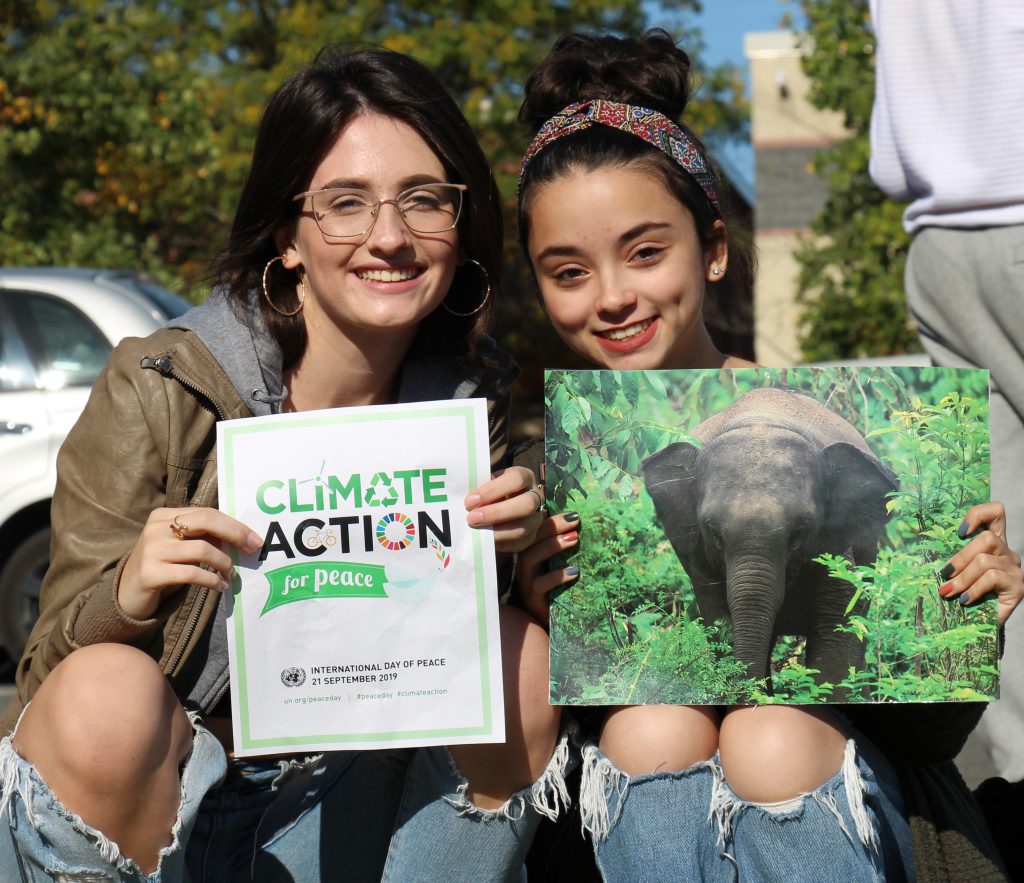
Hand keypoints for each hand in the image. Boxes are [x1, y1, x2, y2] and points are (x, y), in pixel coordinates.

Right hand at [118, 507, 263, 620]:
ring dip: (224, 564)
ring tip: (231, 575)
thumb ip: (203, 537)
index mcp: (164, 515)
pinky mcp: (150, 573)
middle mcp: (156, 528)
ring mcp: (151, 550)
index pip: (207, 513)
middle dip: (234, 534)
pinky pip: (192, 574)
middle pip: (205, 522)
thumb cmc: (162, 565)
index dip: (234, 525)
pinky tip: (219, 586)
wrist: (127, 592)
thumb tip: (242, 538)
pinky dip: (212, 581)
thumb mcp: (180, 546)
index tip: (254, 539)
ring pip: (202, 550)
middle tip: (251, 550)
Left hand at [464, 466, 543, 552]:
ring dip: (496, 532)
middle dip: (497, 513)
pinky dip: (499, 543)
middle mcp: (535, 497)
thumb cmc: (488, 490)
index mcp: (525, 477)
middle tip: (471, 518)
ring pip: (523, 528)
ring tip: (475, 531)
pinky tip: (483, 540)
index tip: (470, 500)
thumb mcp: (486, 481)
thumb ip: (479, 485)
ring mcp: (535, 518)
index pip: (516, 479)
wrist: (498, 504)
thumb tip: (464, 494)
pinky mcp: (530, 537)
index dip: (493, 490)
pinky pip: (518, 544)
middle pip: (526, 505)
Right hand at [516, 512, 580, 624]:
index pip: (534, 530)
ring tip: (574, 539)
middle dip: (552, 527)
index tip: (572, 513)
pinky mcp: (531, 598)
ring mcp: (525, 581)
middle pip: (530, 539)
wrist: (548, 618)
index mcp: (529, 552)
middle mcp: (523, 564)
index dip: (551, 519)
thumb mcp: (558, 564)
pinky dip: (557, 576)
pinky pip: (540, 585)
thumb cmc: (555, 587)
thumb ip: (561, 546)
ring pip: (530, 558)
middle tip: (574, 521)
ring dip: (552, 546)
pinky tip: (574, 571)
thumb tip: (578, 522)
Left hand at [938, 502, 1023, 626]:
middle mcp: (1006, 552)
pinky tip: (965, 600)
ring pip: (985, 561)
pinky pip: (992, 578)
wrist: (983, 624)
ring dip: (962, 578)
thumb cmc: (966, 594)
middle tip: (944, 575)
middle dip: (960, 558)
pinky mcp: (1018, 587)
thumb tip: (922, 556)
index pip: (995, 513)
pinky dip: (973, 589)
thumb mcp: (957, 572)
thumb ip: (952, 560)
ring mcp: (1014, 569)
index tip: (959, 531)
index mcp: (993, 542)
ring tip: (949, 592)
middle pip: (987, 539)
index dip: (978, 514)